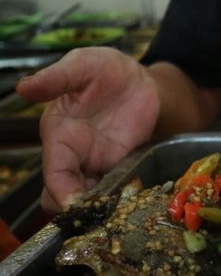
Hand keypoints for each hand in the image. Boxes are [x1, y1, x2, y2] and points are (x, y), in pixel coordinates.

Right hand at [16, 48, 159, 212]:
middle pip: (64, 194)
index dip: (60, 190)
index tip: (75, 204)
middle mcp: (75, 154)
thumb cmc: (106, 70)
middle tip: (101, 211)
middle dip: (76, 209)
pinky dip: (120, 198)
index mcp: (59, 133)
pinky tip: (134, 199)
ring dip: (100, 207)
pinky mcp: (121, 166)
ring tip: (120, 207)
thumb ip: (57, 78)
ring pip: (89, 198)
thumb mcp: (83, 65)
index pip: (53, 171)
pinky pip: (114, 190)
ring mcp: (98, 163)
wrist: (142, 80)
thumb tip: (23, 87)